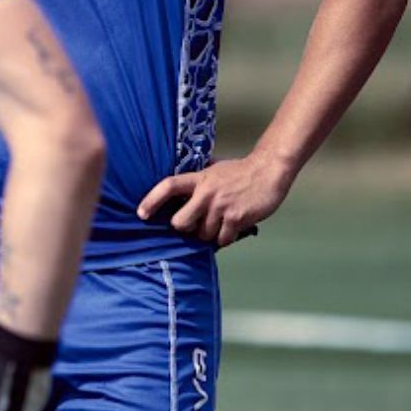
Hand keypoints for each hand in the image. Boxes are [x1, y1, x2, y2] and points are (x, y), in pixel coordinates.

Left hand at [138, 155, 289, 246]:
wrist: (269, 171)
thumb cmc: (239, 172)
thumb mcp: (213, 170)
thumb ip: (197, 181)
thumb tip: (179, 193)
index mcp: (198, 178)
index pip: (167, 186)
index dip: (151, 200)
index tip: (141, 214)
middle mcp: (206, 193)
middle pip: (180, 222)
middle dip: (185, 228)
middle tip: (195, 224)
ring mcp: (221, 206)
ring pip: (202, 235)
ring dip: (209, 234)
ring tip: (219, 223)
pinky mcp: (236, 218)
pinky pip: (222, 240)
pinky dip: (225, 238)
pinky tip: (231, 228)